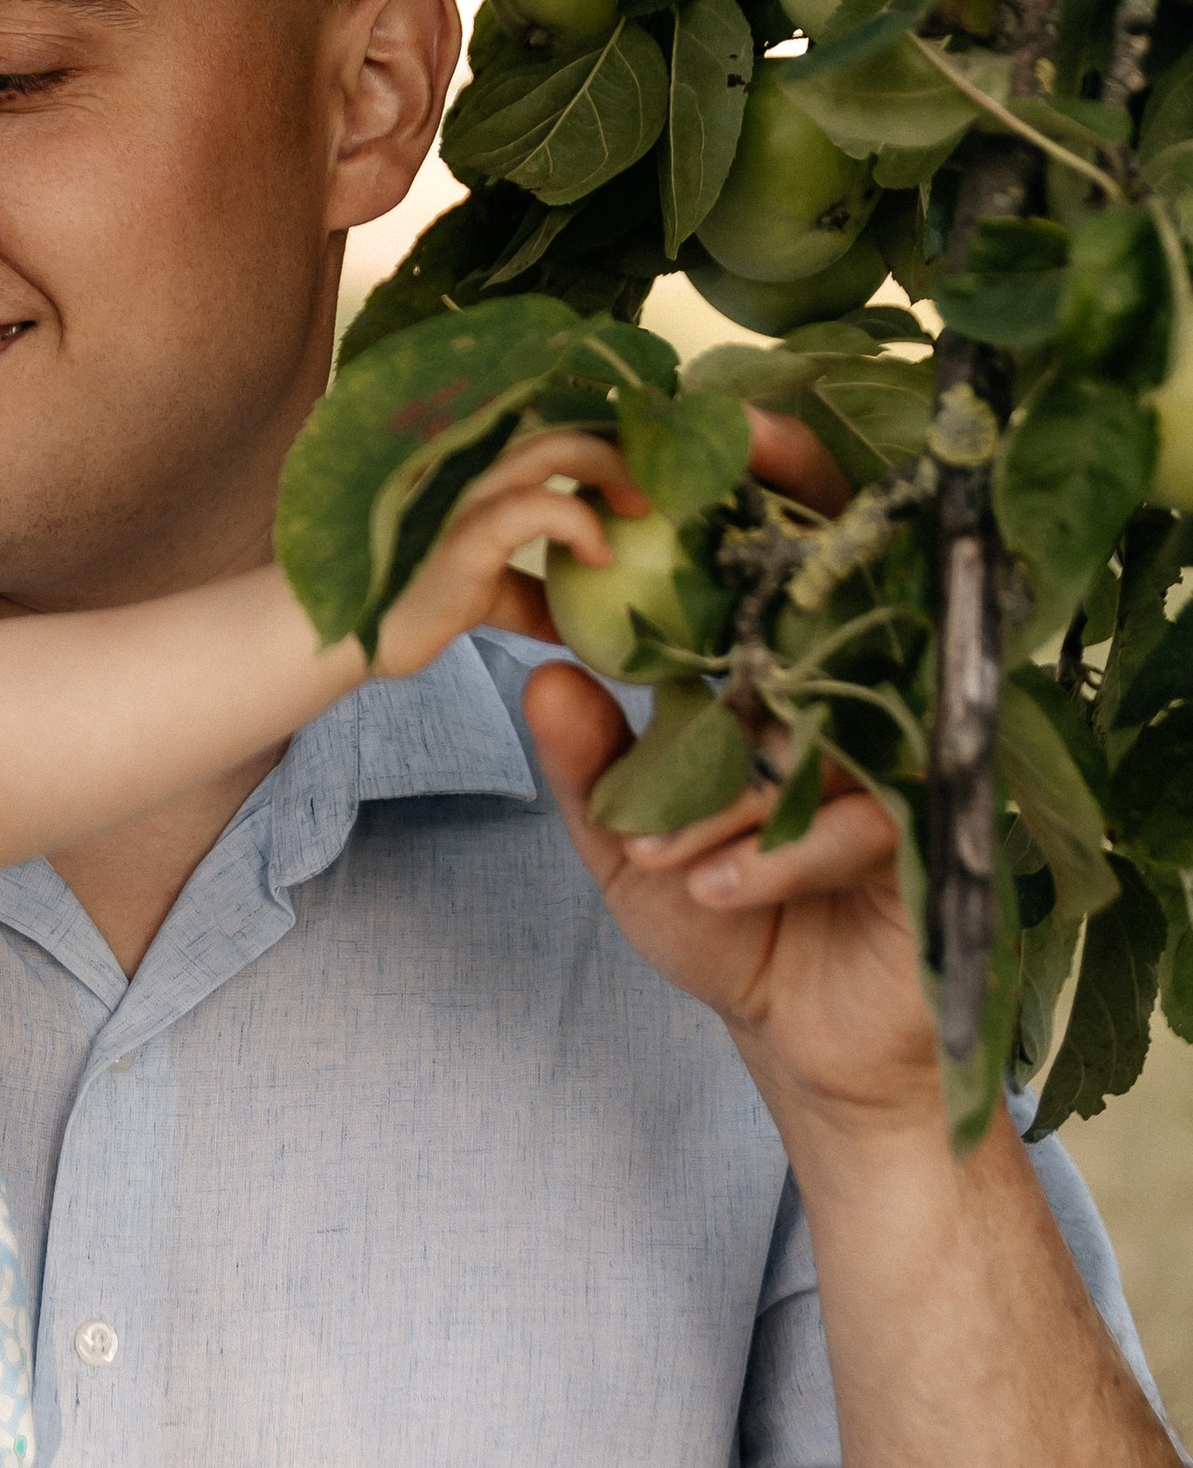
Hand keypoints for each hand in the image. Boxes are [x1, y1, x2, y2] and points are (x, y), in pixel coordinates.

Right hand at [368, 425, 646, 685]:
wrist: (344, 634)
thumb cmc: (407, 605)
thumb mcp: (483, 593)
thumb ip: (529, 594)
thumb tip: (578, 622)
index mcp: (474, 466)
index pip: (547, 418)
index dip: (600, 424)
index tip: (642, 458)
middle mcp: (468, 462)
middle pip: (562, 419)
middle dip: (620, 444)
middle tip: (656, 488)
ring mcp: (463, 491)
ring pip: (554, 447)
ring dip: (612, 469)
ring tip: (642, 510)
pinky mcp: (464, 533)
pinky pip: (538, 507)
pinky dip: (581, 523)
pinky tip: (600, 555)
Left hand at [517, 410, 944, 1151]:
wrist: (795, 1035)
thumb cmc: (715, 920)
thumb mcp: (625, 843)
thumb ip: (589, 762)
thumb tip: (540, 675)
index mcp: (776, 676)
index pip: (774, 559)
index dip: (752, 488)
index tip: (697, 432)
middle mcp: (844, 696)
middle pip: (825, 599)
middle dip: (769, 574)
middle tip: (697, 543)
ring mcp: (893, 753)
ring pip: (812, 724)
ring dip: (726, 788)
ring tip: (653, 850)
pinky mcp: (928, 825)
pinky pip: (847, 820)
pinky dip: (768, 853)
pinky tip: (709, 886)